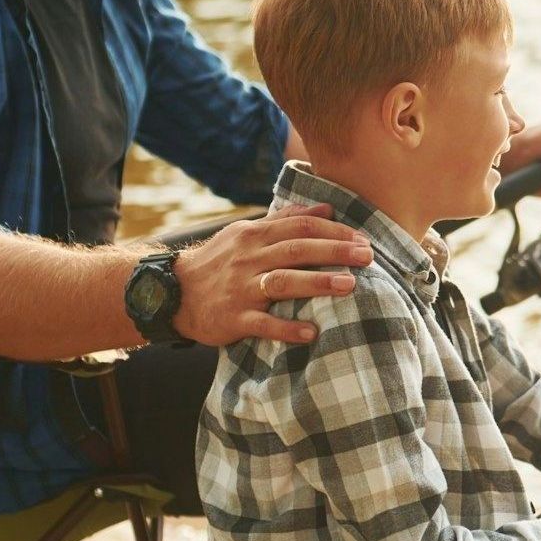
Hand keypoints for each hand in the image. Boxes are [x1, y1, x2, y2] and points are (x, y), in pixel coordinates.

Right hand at [174, 203, 372, 345]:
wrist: (172, 291)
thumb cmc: (219, 262)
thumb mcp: (247, 233)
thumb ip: (286, 220)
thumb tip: (327, 208)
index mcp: (254, 235)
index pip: (300, 225)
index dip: (334, 230)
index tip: (362, 238)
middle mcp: (249, 258)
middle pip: (297, 249)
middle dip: (335, 250)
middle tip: (367, 256)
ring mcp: (241, 288)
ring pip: (282, 281)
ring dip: (317, 282)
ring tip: (349, 285)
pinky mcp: (233, 318)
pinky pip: (263, 324)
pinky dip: (287, 328)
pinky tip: (311, 333)